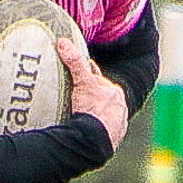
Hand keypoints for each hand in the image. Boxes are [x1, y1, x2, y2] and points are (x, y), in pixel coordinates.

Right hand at [57, 35, 128, 149]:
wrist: (96, 141)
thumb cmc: (93, 110)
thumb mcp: (84, 83)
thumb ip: (75, 62)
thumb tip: (63, 42)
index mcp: (115, 94)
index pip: (98, 80)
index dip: (86, 75)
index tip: (77, 73)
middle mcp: (119, 109)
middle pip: (101, 97)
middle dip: (91, 95)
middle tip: (76, 96)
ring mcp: (117, 125)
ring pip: (103, 114)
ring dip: (94, 114)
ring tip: (79, 116)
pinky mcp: (112, 140)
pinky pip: (102, 131)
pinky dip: (95, 129)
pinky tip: (86, 132)